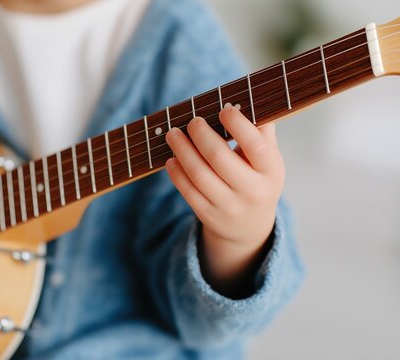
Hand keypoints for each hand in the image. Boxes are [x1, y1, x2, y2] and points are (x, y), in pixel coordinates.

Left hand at [165, 105, 283, 293]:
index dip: (239, 126)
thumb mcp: (268, 159)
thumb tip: (246, 95)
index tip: (223, 109)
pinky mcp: (209, 215)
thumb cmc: (257, 179)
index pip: (256, 147)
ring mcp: (229, 206)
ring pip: (199, 175)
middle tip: (192, 121)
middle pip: (220, 159)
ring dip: (182, 151)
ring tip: (173, 134)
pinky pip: (188, 192)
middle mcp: (252, 191)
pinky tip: (171, 158)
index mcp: (271, 172)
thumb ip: (260, 130)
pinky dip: (176, 173)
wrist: (249, 226)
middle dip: (201, 135)